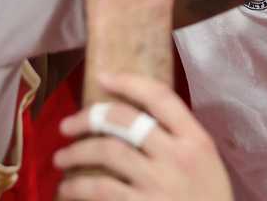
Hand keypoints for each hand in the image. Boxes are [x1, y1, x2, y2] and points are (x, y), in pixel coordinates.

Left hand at [55, 73, 233, 200]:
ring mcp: (157, 184)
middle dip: (88, 118)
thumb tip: (133, 121)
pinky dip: (78, 187)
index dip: (128, 82)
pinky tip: (68, 189)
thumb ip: (178, 142)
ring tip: (61, 159)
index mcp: (196, 140)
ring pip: (107, 153)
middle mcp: (176, 157)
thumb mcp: (205, 164)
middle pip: (124, 121)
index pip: (160, 97)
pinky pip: (100, 190)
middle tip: (66, 125)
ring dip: (75, 153)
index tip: (103, 77)